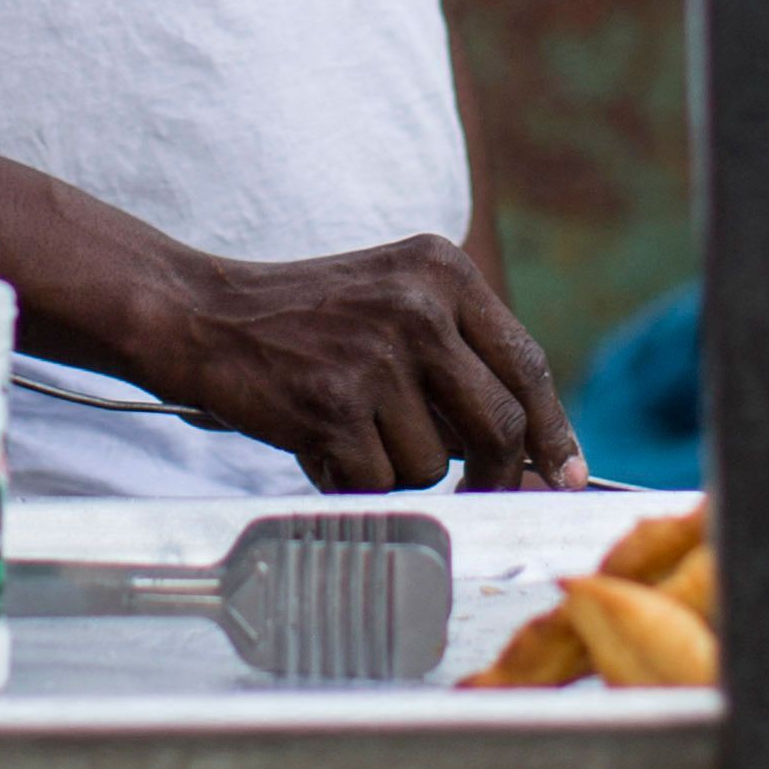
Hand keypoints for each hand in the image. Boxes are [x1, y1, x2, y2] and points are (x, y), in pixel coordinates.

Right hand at [137, 234, 584, 492]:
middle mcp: (420, 305)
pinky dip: (352, 479)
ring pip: (434, 461)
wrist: (203, 315)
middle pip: (500, 423)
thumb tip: (531, 452)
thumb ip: (459, 361)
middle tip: (482, 496)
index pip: (527, 364)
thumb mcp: (394, 305)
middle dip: (496, 476)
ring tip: (350, 430)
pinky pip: (378, 480)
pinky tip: (318, 442)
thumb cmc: (303, 322)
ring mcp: (377, 355)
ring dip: (397, 467)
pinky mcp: (334, 403)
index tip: (565, 472)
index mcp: (444, 272)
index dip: (552, 430)